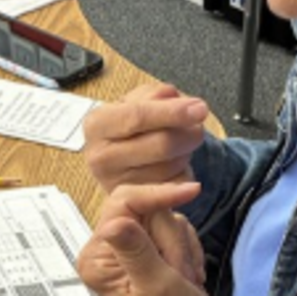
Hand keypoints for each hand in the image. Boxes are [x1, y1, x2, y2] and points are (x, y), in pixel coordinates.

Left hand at [77, 183, 208, 295]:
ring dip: (184, 250)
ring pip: (166, 221)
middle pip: (149, 210)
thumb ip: (136, 252)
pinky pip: (176, 234)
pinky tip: (189, 278)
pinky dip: (189, 254)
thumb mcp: (156, 287)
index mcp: (99, 257)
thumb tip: (113, 223)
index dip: (158, 195)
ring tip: (187, 281)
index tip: (192, 192)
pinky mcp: (148, 254)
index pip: (124, 202)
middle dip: (174, 240)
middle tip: (184, 274)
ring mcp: (129, 252)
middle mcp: (108, 251)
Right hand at [83, 84, 208, 192]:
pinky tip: (173, 163)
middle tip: (198, 126)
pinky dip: (184, 171)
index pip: (138, 116)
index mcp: (97, 125)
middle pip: (160, 145)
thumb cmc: (129, 126)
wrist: (117, 158)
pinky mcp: (134, 202)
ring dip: (186, 152)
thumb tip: (176, 99)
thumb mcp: (137, 101)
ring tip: (179, 143)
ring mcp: (115, 184)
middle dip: (189, 134)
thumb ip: (155, 95)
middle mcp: (100, 157)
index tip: (199, 108)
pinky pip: (175, 185)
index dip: (173, 112)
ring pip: (171, 166)